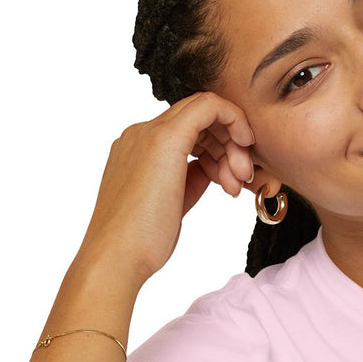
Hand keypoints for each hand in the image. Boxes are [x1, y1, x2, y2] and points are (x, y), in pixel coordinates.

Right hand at [75, 91, 255, 289]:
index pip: (187, 131)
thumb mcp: (173, 202)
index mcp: (138, 149)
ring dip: (232, 144)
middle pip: (198, 119)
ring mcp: (150, 133)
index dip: (217, 149)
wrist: (118, 255)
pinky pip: (209, 106)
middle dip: (229, 145)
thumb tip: (212, 169)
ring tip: (237, 184)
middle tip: (241, 180)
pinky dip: (234, 120)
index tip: (231, 178)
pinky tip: (244, 145)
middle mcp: (141, 134)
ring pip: (205, 112)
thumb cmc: (141, 241)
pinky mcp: (165, 138)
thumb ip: (190, 179)